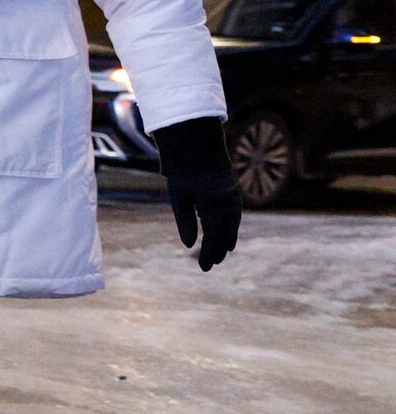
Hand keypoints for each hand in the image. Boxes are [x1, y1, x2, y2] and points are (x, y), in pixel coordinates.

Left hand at [152, 118, 241, 271]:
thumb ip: (185, 221)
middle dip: (218, 250)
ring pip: (233, 224)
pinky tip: (228, 230)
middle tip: (211, 264)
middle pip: (224, 233)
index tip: (204, 267)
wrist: (197, 145)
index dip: (209, 253)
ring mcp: (231, 196)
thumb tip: (190, 245)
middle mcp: (226, 204)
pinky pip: (235, 213)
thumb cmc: (183, 172)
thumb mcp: (178, 198)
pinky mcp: (231, 190)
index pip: (213, 237)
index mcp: (213, 207)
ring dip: (228, 238)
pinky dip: (232, 225)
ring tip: (223, 252)